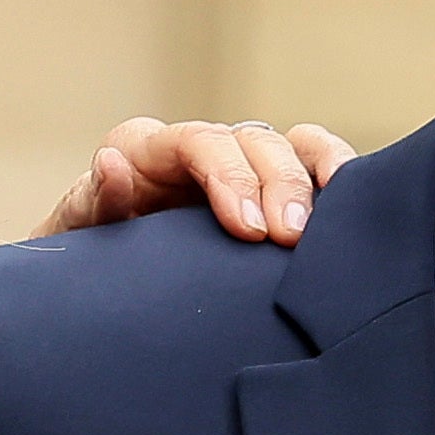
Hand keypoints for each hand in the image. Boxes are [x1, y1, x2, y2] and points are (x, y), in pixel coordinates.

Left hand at [37, 116, 352, 245]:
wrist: (106, 292)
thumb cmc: (93, 263)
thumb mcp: (80, 237)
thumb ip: (96, 203)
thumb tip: (113, 165)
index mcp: (150, 151)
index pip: (200, 141)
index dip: (230, 177)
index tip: (248, 230)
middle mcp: (203, 150)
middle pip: (255, 141)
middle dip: (280, 184)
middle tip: (291, 239)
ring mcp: (243, 169)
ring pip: (294, 145)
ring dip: (317, 180)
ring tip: (327, 227)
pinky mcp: (275, 193)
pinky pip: (318, 169)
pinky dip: (341, 180)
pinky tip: (354, 210)